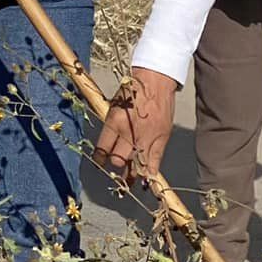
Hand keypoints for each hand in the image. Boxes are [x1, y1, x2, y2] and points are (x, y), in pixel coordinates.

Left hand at [94, 68, 176, 182]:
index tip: (100, 161)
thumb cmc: (133, 90)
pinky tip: (145, 179)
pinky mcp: (161, 139)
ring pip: (136, 165)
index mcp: (114, 122)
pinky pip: (154, 162)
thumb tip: (108, 146)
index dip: (100, 158)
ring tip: (129, 180)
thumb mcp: (115, 106)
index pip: (102, 149)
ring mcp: (146, 137)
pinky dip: (149, 172)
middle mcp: (129, 132)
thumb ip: (112, 127)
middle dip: (116, 163)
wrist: (155, 81)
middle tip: (117, 163)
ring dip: (131, 174)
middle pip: (118, 160)